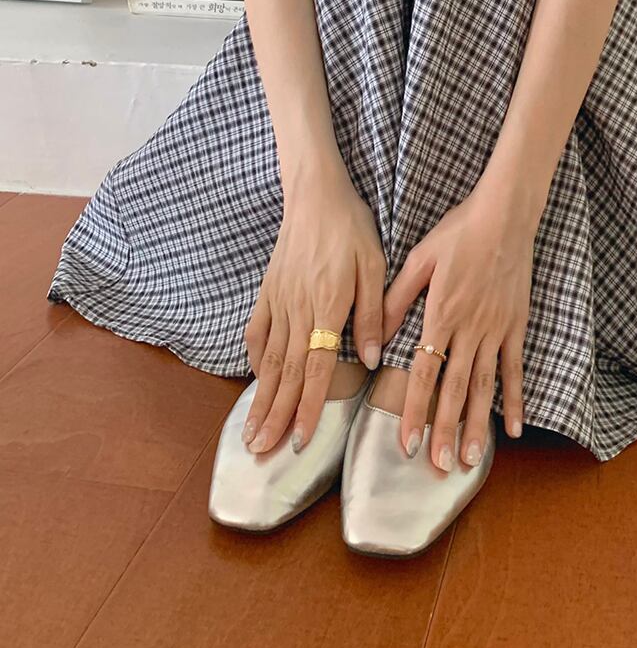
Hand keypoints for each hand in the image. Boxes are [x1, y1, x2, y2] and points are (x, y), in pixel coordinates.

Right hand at [241, 172, 385, 454]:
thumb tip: (370, 359)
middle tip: (261, 452)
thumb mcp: (374, 266)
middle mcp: (297, 310)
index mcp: (326, 307)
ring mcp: (278, 301)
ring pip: (269, 359)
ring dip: (260, 398)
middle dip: (273, 416)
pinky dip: (255, 359)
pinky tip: (257, 379)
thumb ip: (373, 314)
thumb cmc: (351, 229)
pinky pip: (258, 331)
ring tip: (251, 431)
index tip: (298, 439)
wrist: (315, 194)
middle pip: (284, 373)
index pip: (315, 368)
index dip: (306, 406)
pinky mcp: (269, 290)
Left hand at [381, 181, 534, 470]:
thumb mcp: (418, 259)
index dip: (414, 411)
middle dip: (444, 432)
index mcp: (440, 314)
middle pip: (454, 389)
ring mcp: (495, 329)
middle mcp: (469, 329)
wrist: (504, 215)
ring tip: (471, 460)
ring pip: (484, 386)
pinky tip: (512, 429)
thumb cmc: (458, 232)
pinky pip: (515, 369)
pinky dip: (515, 400)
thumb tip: (375, 336)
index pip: (423, 373)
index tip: (406, 443)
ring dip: (477, 425)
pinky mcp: (515, 326)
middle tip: (438, 467)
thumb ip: (396, 299)